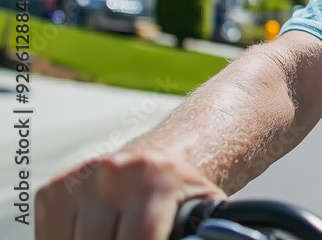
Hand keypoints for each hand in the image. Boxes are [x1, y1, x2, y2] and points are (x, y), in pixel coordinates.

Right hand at [35, 149, 226, 239]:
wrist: (161, 158)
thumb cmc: (183, 195)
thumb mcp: (202, 211)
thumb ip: (197, 233)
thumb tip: (192, 239)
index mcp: (153, 178)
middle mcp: (112, 172)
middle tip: (131, 239)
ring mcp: (78, 179)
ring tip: (117, 235)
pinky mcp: (53, 190)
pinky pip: (50, 236)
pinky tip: (96, 234)